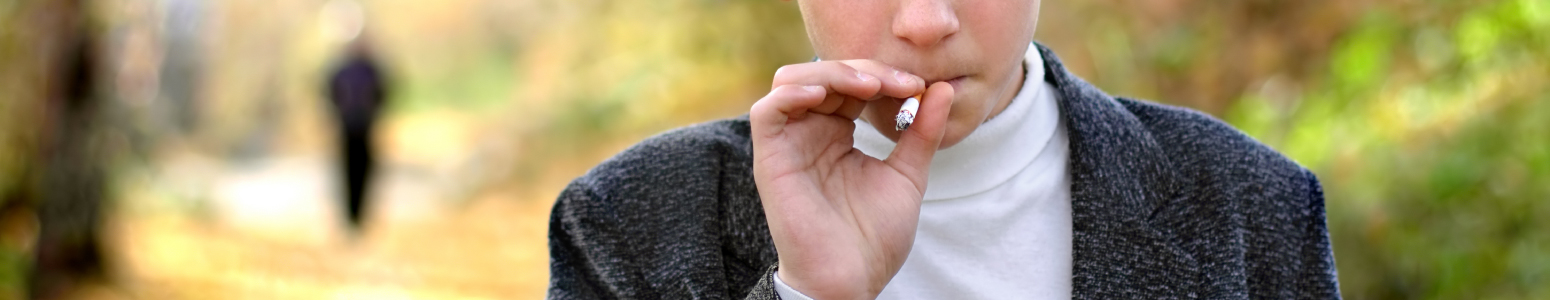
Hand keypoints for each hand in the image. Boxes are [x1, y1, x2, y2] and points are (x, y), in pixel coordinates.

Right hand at [750, 60, 953, 298]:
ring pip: (793, 80)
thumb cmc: (873, 238)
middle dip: (866, 70)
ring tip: (870, 87)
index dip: (884, 75)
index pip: (853, 83)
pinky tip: (825, 96)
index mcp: (837, 133)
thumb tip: (943, 88)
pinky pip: (766, 112)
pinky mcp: (770, 159)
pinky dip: (793, 93)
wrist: (850, 281)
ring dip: (832, 74)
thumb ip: (922, 132)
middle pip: (826, 73)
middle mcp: (810, 133)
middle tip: (902, 83)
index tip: (920, 86)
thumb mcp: (907, 176)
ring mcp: (788, 145)